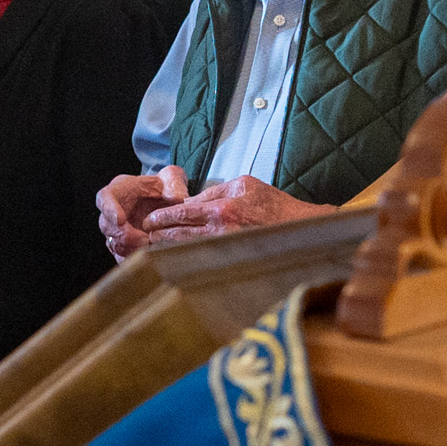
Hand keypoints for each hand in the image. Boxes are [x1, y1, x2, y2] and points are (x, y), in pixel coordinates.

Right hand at [96, 163, 186, 259]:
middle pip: (107, 226)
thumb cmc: (163, 187)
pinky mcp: (124, 245)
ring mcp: (117, 230)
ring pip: (113, 243)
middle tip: (144, 240)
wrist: (165, 201)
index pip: (105, 199)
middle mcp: (113, 211)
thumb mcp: (172, 178)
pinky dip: (134, 258)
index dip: (109, 210)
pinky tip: (149, 256)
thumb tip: (178, 198)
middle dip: (124, 236)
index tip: (120, 220)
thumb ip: (174, 184)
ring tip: (150, 248)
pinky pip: (122, 255)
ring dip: (129, 249)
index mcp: (119, 190)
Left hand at [138, 175, 327, 244]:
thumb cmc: (273, 204)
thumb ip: (214, 192)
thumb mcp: (244, 185)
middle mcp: (221, 231)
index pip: (181, 214)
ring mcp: (226, 248)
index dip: (162, 218)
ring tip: (154, 248)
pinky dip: (187, 258)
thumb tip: (190, 202)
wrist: (301, 229)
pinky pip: (203, 259)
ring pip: (188, 250)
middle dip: (159, 235)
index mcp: (221, 209)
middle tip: (145, 236)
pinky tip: (176, 258)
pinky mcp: (232, 260)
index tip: (149, 221)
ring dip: (168, 249)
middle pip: (179, 235)